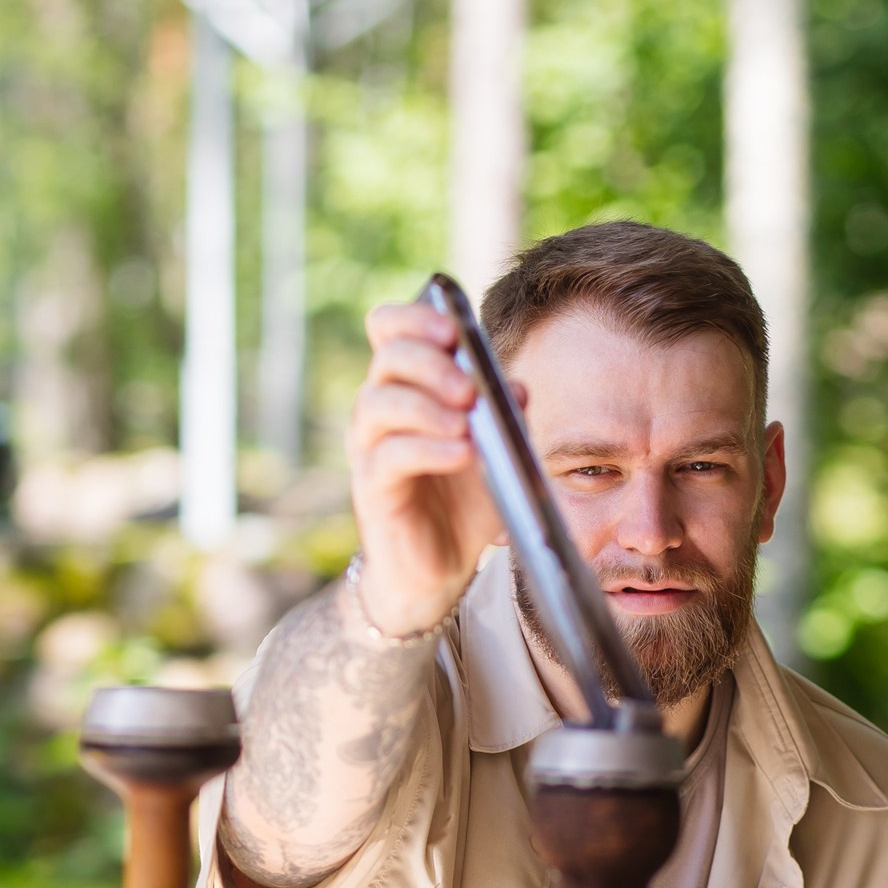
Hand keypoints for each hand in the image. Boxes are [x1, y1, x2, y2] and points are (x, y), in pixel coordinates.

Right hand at [348, 300, 510, 637]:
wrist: (440, 569)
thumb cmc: (464, 502)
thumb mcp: (498, 451)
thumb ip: (506, 414)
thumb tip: (518, 386)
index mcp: (407, 386)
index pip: (389, 328)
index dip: (415, 318)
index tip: (454, 329)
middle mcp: (379, 409)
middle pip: (387, 356)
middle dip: (431, 361)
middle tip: (470, 385)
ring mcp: (370, 448)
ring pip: (380, 402)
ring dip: (427, 404)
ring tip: (467, 420)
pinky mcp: (371, 489)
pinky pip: (389, 456)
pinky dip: (429, 448)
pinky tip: (461, 452)